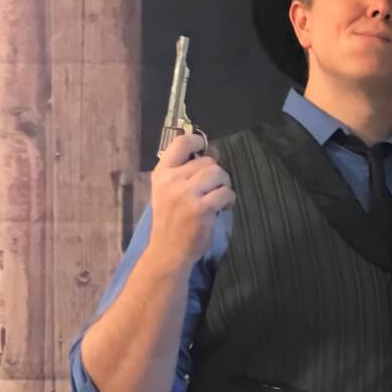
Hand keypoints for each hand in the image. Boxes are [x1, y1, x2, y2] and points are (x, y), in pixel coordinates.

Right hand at [145, 132, 233, 273]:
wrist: (167, 251)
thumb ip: (185, 171)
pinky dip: (229, 200)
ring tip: (219, 197)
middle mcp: (172, 180)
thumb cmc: (170, 220)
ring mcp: (186, 195)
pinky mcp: (201, 209)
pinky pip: (226, 193)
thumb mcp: (168, 191)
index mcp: (162, 173)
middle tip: (214, 188)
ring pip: (218, 173)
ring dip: (224, 184)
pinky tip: (223, 208)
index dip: (197, 140)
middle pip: (207, 161)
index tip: (205, 147)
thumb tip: (213, 150)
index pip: (180, 143)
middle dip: (217, 173)